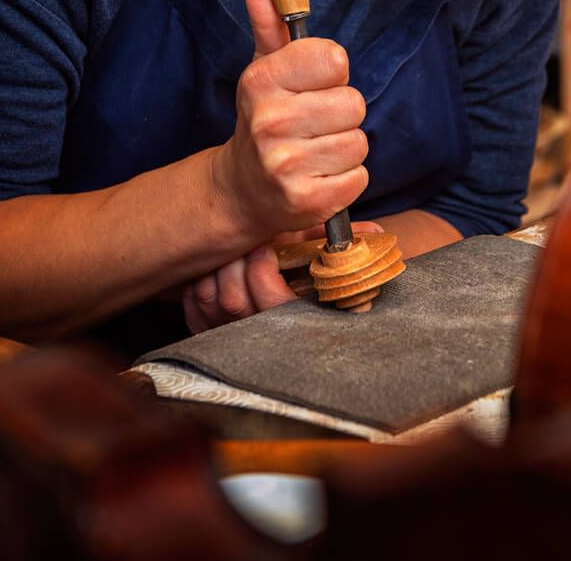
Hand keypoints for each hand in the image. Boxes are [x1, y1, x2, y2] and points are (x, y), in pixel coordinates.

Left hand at [182, 221, 384, 332]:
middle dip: (235, 264)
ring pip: (211, 301)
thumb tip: (375, 233)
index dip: (264, 274)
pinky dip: (199, 283)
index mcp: (293, 319)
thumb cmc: (311, 277)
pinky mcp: (208, 332)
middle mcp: (260, 334)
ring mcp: (231, 337)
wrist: (287, 299)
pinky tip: (213, 269)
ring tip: (230, 250)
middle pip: (234, 301)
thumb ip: (345, 247)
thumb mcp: (327, 261)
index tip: (266, 247)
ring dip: (215, 270)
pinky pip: (194, 307)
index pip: (271, 304)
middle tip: (244, 241)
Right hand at [212, 0, 368, 244]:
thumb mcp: (264, 67)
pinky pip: (359, 177)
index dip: (332, 72)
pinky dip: (347, 179)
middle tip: (314, 123)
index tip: (312, 83)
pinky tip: (320, 176)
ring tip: (316, 150)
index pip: (335, 59)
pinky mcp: (305, 201)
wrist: (242, 189)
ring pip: (358, 142)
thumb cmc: (264, 118)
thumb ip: (268, 19)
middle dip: (341, 113)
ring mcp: (285, 165)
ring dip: (344, 148)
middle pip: (354, 103)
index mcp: (263, 81)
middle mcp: (270, 121)